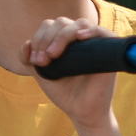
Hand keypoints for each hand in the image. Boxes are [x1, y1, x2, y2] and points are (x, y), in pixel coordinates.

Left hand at [25, 17, 120, 132]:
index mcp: (66, 42)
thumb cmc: (65, 93)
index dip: (38, 38)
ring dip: (62, 36)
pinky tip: (79, 37)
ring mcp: (96, 44)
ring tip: (53, 54)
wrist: (82, 112)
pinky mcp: (110, 52)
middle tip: (43, 60)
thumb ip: (29, 59)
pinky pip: (103, 32)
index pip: (50, 26)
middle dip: (46, 38)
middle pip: (62, 22)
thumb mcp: (41, 74)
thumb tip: (26, 45)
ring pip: (79, 23)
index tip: (34, 60)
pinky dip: (90, 30)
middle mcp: (81, 40)